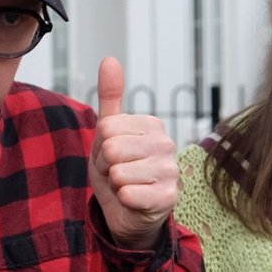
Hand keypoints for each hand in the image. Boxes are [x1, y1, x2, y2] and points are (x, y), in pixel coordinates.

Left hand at [88, 56, 178, 249]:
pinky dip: (123, 200)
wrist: (128, 212)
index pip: (106, 127)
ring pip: (117, 172)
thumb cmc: (119, 169)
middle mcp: (167, 144)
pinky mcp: (168, 198)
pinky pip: (127, 194)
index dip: (101, 146)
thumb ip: (110, 96)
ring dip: (113, 184)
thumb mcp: (109, 132)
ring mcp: (171, 171)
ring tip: (126, 185)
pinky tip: (134, 201)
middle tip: (117, 173)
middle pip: (111, 148)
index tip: (113, 156)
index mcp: (153, 125)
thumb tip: (110, 59)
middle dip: (105, 165)